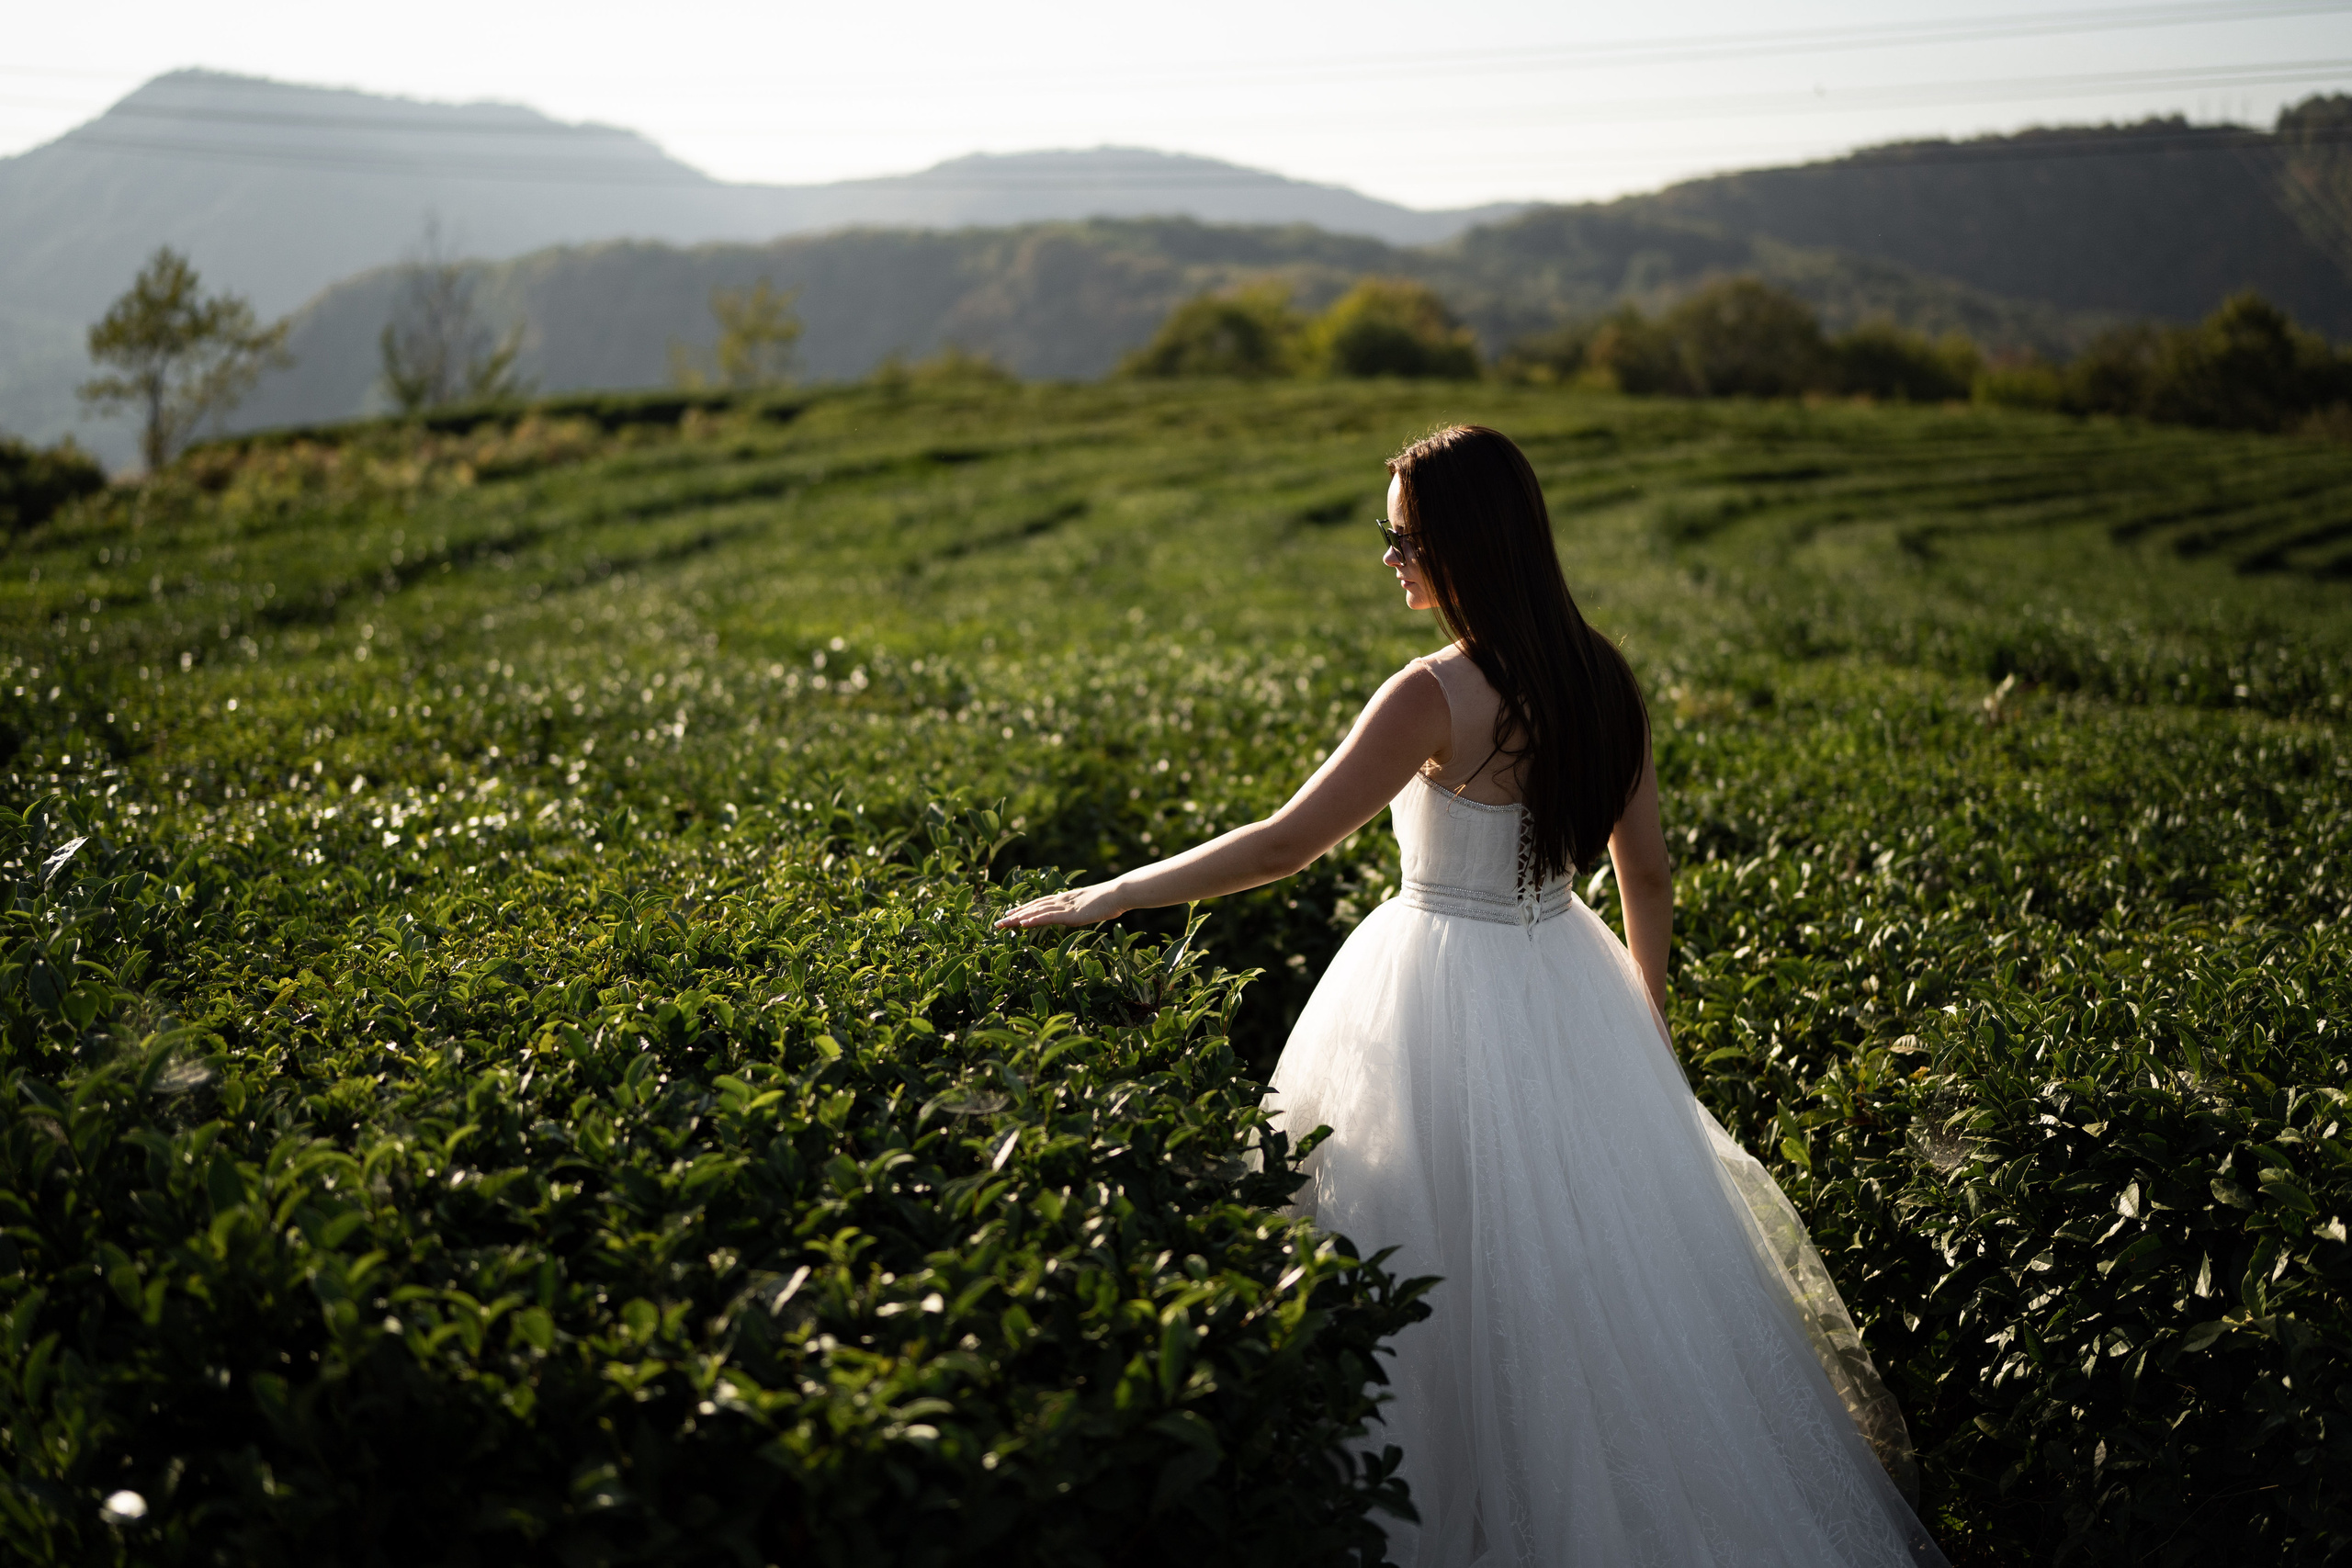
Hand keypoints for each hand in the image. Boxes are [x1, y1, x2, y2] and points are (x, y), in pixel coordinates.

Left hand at [994, 880, 1127, 928]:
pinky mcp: (1070, 914)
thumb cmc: (1109, 900)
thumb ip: (1081, 909)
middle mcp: (1061, 901)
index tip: (1011, 914)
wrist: (1117, 894)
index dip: (1024, 909)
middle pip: (1033, 907)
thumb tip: (1079, 913)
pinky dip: (1034, 920)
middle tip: (998, 922)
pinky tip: (1022, 924)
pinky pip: (1048, 917)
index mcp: (1065, 899)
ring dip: (1018, 919)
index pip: (1040, 904)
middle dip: (1015, 915)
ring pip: (1036, 912)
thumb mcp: (1090, 905)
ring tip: (1003, 924)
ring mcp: (1064, 907)